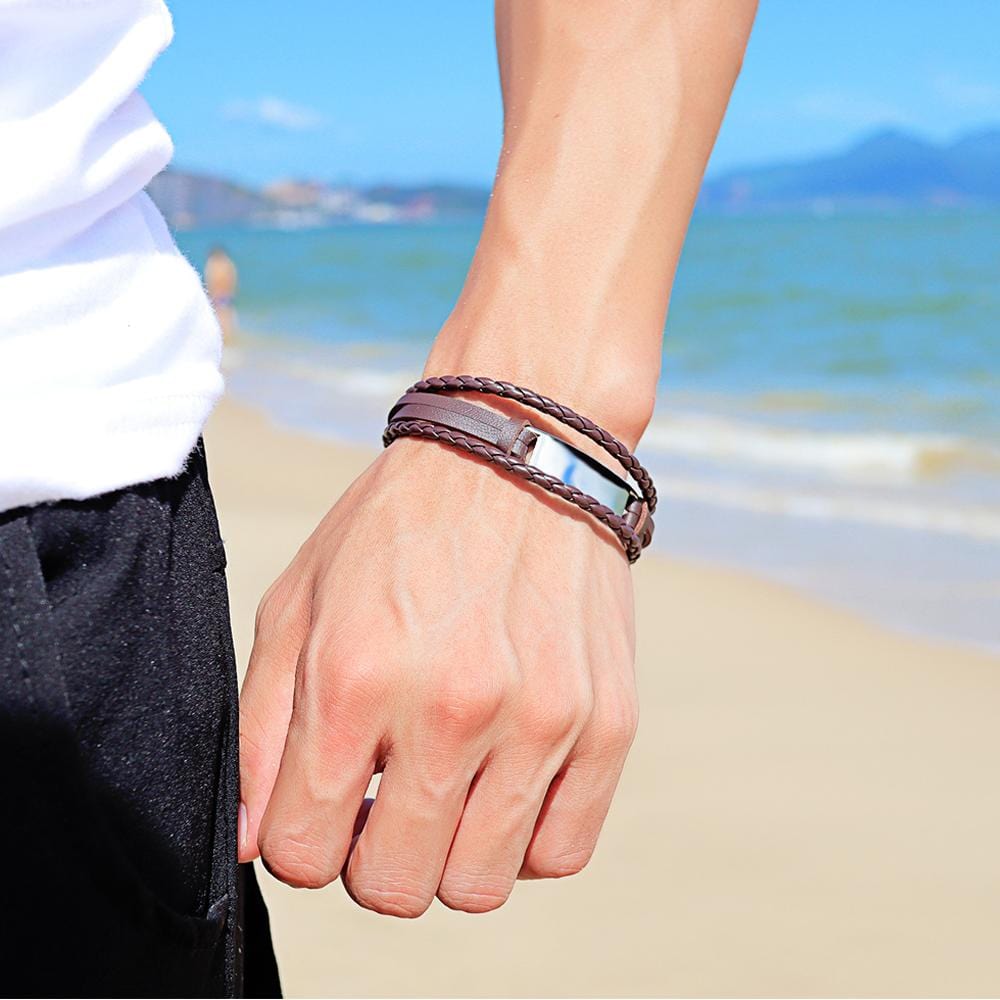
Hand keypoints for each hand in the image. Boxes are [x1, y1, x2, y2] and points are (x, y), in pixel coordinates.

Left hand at [239, 436, 637, 915]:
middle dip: (371, 857)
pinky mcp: (607, 723)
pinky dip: (523, 839)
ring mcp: (541, 720)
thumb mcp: (299, 603)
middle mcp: (452, 707)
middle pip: (393, 888)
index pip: (300, 855)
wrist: (520, 453)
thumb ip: (261, 729)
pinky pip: (560, 854)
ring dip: (448, 852)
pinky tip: (506, 780)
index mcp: (355, 676)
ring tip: (450, 782)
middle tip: (385, 795)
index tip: (324, 800)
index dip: (300, 840)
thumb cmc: (399, 528)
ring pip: (476, 887)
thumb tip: (254, 843)